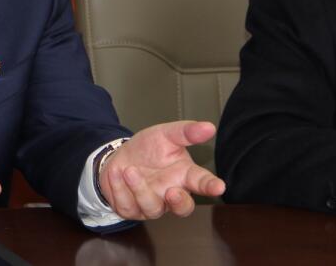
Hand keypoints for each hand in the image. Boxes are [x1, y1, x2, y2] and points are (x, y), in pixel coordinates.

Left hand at [98, 121, 224, 219]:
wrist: (119, 157)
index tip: (219, 186)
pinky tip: (116, 173)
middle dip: (179, 202)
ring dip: (140, 189)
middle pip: (183, 208)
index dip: (211, 186)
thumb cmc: (148, 149)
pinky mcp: (132, 210)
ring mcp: (152, 205)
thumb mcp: (164, 134)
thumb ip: (185, 132)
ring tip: (129, 171)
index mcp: (184, 175)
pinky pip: (127, 205)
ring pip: (152, 207)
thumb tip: (209, 127)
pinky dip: (119, 188)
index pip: (202, 182)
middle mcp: (171, 193)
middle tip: (172, 191)